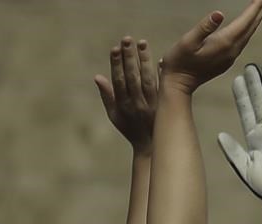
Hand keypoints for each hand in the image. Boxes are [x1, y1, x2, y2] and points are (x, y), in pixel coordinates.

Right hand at [95, 37, 158, 151]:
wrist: (150, 147)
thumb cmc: (130, 129)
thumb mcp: (114, 116)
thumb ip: (107, 96)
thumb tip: (97, 76)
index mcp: (123, 105)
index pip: (119, 81)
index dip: (116, 64)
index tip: (115, 48)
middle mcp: (137, 104)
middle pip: (132, 77)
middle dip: (129, 57)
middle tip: (127, 39)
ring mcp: (151, 104)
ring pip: (147, 79)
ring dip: (144, 60)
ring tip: (141, 42)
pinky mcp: (163, 105)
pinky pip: (161, 86)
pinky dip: (160, 73)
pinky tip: (159, 59)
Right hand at [164, 0, 261, 95]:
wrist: (178, 84)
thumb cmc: (179, 61)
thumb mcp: (188, 41)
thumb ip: (204, 27)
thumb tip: (219, 14)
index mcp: (225, 42)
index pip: (246, 20)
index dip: (256, 6)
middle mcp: (232, 50)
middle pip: (252, 26)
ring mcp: (231, 56)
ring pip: (249, 33)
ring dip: (257, 17)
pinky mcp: (227, 59)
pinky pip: (243, 39)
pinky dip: (249, 27)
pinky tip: (249, 22)